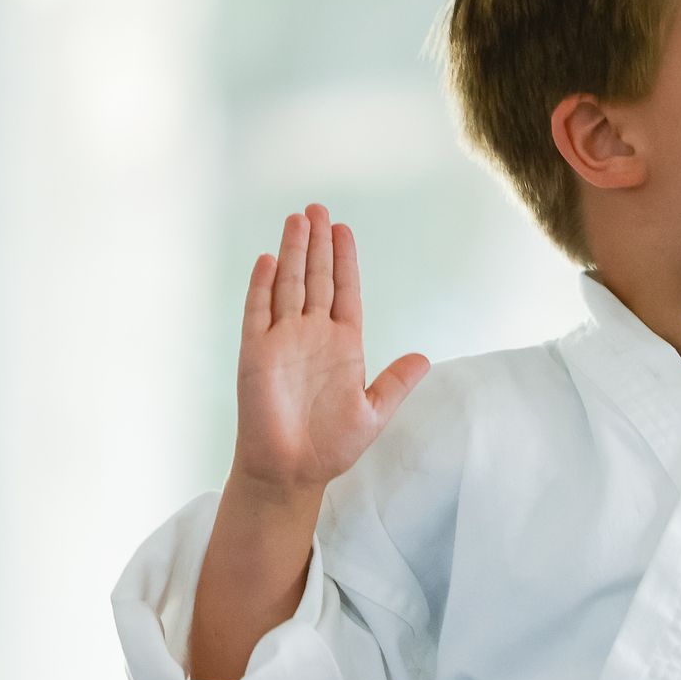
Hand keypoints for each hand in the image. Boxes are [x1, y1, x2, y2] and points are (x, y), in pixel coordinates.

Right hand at [229, 202, 429, 494]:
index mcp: (343, 344)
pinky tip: (269, 260)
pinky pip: (258, 312)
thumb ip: (396, 382)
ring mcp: (283, 341)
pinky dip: (262, 286)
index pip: (345, 290)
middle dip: (318, 243)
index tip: (344, 229)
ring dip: (293, 253)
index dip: (345, 259)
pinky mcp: (256, 353)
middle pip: (316, 278)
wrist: (292, 471)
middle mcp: (312, 335)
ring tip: (297, 220)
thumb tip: (425, 358)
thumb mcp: (374, 412)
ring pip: (288, 286)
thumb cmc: (331, 446)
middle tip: (318, 208)